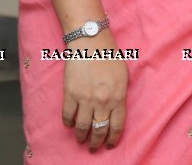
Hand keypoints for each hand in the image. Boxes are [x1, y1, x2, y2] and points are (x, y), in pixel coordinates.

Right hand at [61, 33, 126, 150]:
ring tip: (81, 140)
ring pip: (82, 127)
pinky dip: (68, 123)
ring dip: (81, 137)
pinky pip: (68, 116)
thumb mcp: (123, 76)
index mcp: (118, 97)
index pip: (116, 126)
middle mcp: (102, 101)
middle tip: (94, 148)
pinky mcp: (70, 94)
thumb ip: (120, 95)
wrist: (91, 43)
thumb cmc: (110, 56)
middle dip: (96, 143)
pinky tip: (69, 125)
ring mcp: (85, 99)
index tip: (109, 145)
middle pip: (99, 130)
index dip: (112, 139)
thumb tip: (116, 110)